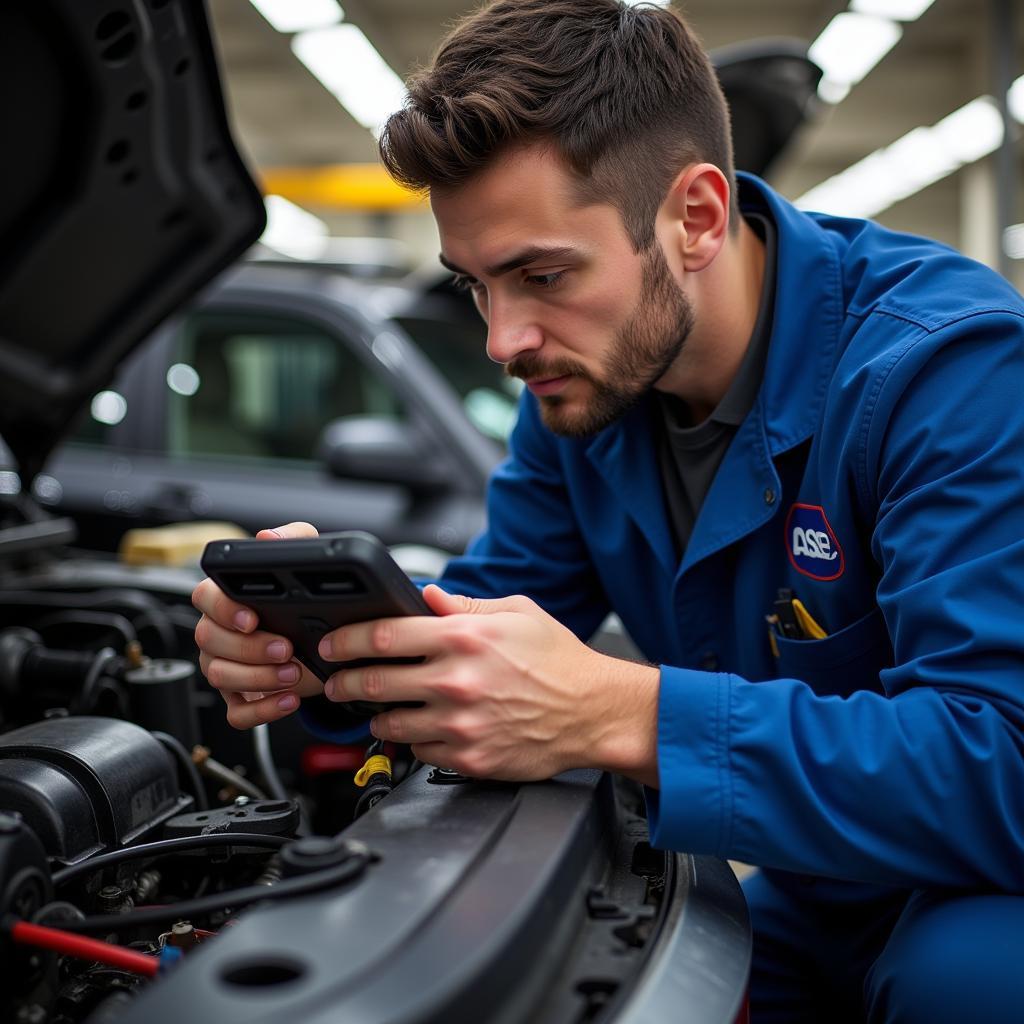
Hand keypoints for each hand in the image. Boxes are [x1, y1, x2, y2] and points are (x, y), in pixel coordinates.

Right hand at [192, 521, 322, 728]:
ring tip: (294, 674)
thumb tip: (267, 536)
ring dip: (259, 678)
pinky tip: (288, 702)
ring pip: (220, 676)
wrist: (329, 645)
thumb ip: (294, 539)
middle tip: (287, 649)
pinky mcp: (238, 698)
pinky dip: (262, 711)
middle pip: (211, 641)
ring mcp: (224, 666)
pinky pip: (236, 713)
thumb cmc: (308, 604)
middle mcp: (218, 632)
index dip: (224, 609)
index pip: (205, 597)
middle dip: (250, 648)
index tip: (251, 618)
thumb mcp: (308, 566)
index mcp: (228, 598)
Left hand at [319, 585, 660, 784]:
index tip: (332, 643)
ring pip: (389, 724)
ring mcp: (460, 725)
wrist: (594, 712)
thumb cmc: (560, 662)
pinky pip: (419, 753)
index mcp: (464, 639)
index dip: (346, 639)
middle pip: (373, 683)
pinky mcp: (468, 759)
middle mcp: (457, 682)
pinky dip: (412, 740)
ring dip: (374, 715)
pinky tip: (421, 728)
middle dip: (342, 682)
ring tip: (376, 707)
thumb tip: (426, 596)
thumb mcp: (518, 613)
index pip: (383, 636)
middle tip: (335, 681)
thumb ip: (465, 605)